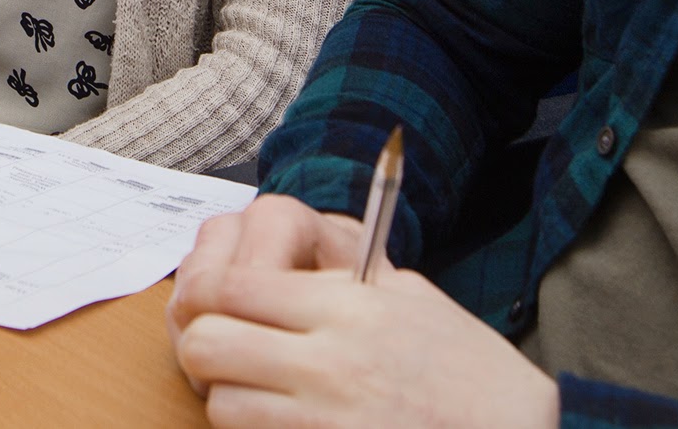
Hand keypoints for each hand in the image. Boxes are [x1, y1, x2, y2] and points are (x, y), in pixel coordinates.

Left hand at [171, 214, 559, 428]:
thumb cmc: (471, 369)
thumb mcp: (413, 299)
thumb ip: (345, 281)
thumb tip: (286, 264)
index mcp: (348, 308)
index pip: (234, 287)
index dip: (217, 292)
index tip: (226, 302)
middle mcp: (328, 363)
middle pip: (208, 345)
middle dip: (206, 347)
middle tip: (229, 352)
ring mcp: (323, 420)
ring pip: (222, 404)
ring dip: (232, 398)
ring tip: (261, 394)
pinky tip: (286, 423)